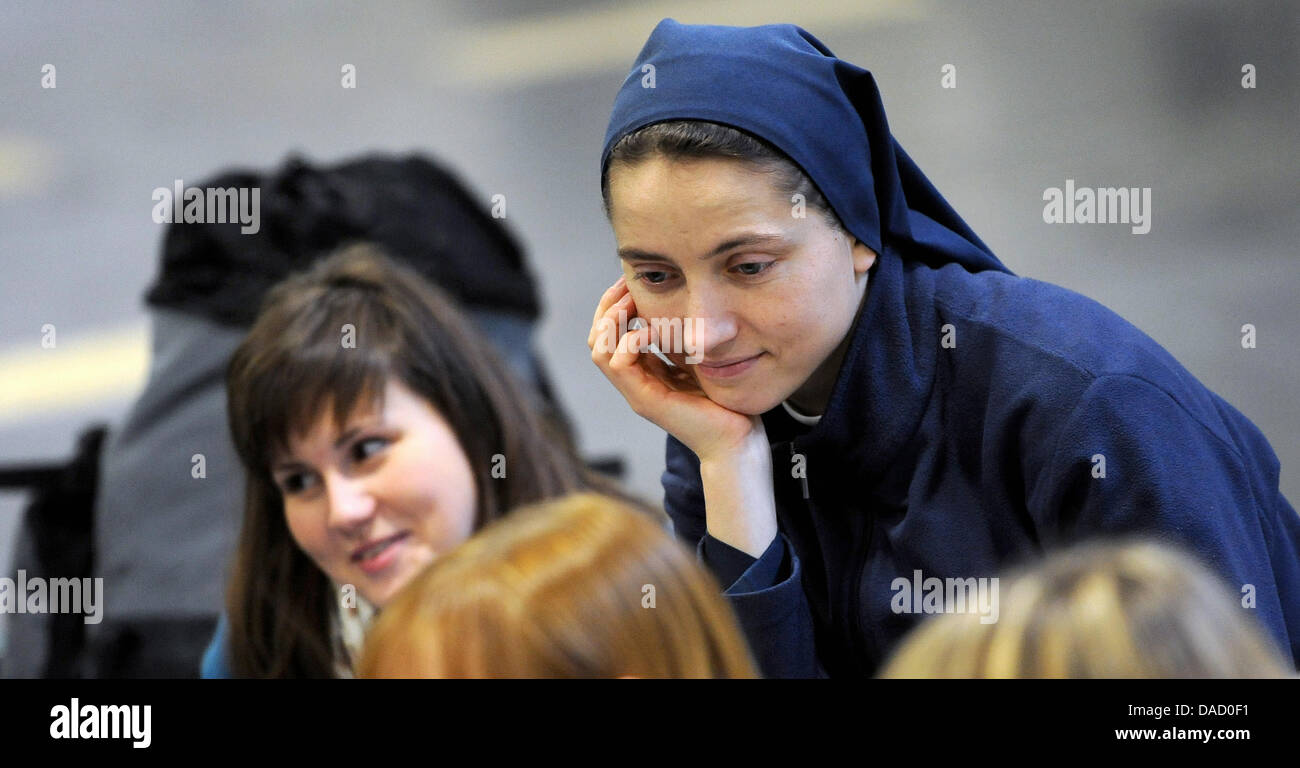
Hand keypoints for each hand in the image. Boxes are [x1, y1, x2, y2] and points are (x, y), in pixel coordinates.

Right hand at [587, 275, 763, 463]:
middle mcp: (635, 382)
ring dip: (612, 319)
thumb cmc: (726, 402)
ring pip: (599, 350)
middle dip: (608, 306)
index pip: (610, 335)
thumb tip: (682, 307)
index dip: (616, 305)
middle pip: (597, 338)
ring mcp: (637, 393)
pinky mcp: (646, 401)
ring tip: (632, 300)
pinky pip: (620, 363)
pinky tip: (652, 330)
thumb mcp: (701, 360)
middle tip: (626, 283)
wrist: (737, 440)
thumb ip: (685, 340)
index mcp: (645, 372)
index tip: (631, 281)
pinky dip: (631, 340)